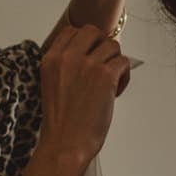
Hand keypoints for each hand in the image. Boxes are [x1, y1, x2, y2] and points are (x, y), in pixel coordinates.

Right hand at [37, 24, 131, 167]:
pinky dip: (124, 76)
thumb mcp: (52, 85)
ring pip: (112, 45)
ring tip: (111, 83)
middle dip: (101, 46)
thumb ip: (65, 66)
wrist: (65, 144)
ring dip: (115, 62)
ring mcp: (87, 65)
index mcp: (50, 59)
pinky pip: (123, 62)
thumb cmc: (60, 123)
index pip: (72, 31)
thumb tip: (90, 55)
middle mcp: (67, 57)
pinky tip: (116, 91)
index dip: (85, 42)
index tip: (90, 57)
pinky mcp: (105, 76)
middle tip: (103, 67)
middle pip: (93, 32)